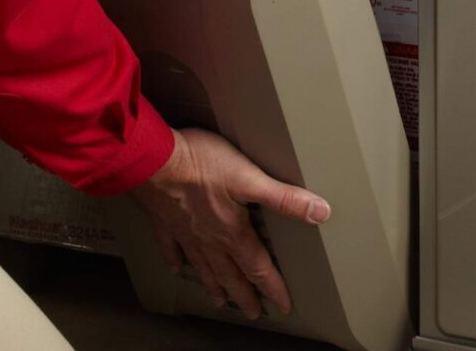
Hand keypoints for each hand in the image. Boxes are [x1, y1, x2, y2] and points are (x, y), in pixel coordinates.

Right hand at [127, 127, 330, 318]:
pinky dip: (176, 260)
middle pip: (231, 275)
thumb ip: (284, 198)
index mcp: (232, 233)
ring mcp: (185, 234)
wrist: (154, 161)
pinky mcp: (165, 222)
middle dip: (244, 295)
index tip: (282, 305)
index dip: (273, 287)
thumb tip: (320, 212)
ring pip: (204, 267)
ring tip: (220, 300)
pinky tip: (177, 268)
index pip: (258, 268)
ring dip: (215, 285)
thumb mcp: (250, 178)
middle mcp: (209, 240)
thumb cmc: (202, 165)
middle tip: (253, 313)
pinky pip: (171, 248)